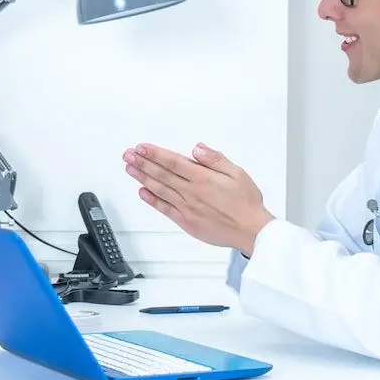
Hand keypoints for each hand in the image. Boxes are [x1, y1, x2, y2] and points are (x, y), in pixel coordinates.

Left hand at [122, 142, 274, 255]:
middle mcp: (191, 192)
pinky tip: (143, 192)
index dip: (154, 153)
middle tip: (128, 155)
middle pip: (161, 174)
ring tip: (130, 169)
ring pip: (159, 189)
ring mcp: (186, 207)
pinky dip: (152, 200)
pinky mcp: (186, 221)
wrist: (251, 232)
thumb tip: (198, 149)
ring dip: (142, 178)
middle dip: (142, 163)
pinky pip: (164, 209)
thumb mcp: (237, 173)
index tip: (141, 148)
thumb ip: (216, 159)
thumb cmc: (246, 204)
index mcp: (203, 178)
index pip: (172, 161)